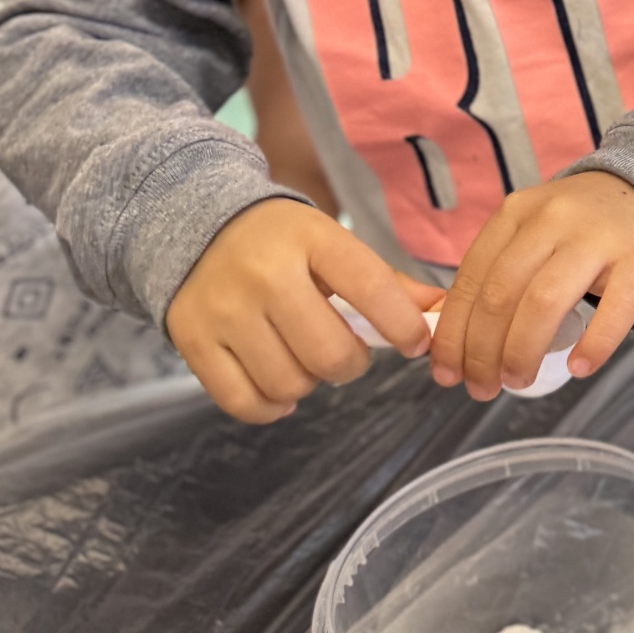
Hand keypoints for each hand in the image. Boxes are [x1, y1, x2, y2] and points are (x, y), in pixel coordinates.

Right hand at [166, 200, 440, 424]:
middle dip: (350, 364)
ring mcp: (225, 310)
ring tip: (301, 356)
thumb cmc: (280, 243)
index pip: (370, 288)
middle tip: (343, 352)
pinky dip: (269, 406)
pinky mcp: (193, 341)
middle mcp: (265, 273)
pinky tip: (276, 384)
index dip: (403, 325)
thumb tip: (440, 313)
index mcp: (310, 238)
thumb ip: (386, 283)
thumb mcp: (331, 244)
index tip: (414, 342)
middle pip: (330, 353)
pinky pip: (244, 402)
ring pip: (290, 384)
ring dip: (307, 382)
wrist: (196, 226)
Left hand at [430, 171, 633, 401]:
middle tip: (481, 389)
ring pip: (546, 301)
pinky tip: (579, 367)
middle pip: (502, 294)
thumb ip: (498, 273)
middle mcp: (553, 220)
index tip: (445, 373)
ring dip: (522, 351)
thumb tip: (454, 341)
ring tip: (518, 382)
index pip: (472, 279)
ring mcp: (598, 239)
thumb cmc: (581, 228)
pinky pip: (614, 309)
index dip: (453, 333)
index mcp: (517, 213)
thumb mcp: (533, 231)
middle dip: (482, 352)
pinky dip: (593, 344)